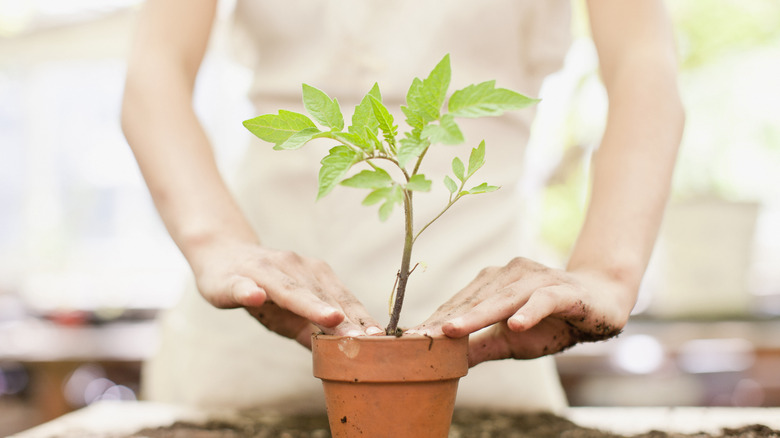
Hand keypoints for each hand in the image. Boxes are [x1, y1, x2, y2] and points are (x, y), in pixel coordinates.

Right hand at [190, 240, 383, 347]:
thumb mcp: (291, 314)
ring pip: (289, 289)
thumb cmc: (263, 290)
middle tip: (362, 337)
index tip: (379, 339)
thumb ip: (314, 332)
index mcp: (313, 276)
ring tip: (331, 318)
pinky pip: (243, 285)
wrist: (221, 257)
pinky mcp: (235, 278)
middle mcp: (294, 267)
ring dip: (310, 303)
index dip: (359, 318)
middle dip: (343, 316)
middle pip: (321, 295)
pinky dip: (249, 290)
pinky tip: (255, 296)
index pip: (341, 299)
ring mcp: (265, 270)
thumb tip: (343, 359)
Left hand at [408, 257, 631, 366]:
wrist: (601, 304)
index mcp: (493, 284)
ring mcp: (536, 278)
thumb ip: (479, 347)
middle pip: (474, 299)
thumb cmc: (552, 322)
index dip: (436, 321)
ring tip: (451, 330)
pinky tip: (515, 324)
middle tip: (421, 336)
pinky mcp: (563, 289)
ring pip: (502, 298)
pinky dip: (530, 311)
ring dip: (477, 314)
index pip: (460, 304)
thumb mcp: (510, 341)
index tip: (411, 338)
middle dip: (447, 319)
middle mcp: (510, 274)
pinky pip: (543, 299)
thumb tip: (444, 362)